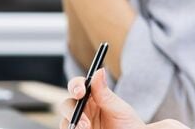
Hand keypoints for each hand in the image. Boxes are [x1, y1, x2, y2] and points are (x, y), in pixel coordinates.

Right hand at [60, 70, 186, 128]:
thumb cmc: (129, 126)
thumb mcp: (119, 110)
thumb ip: (105, 94)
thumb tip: (99, 71)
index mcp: (93, 98)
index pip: (78, 86)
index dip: (76, 86)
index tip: (81, 92)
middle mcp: (83, 110)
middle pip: (67, 104)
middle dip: (71, 112)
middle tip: (85, 123)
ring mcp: (79, 124)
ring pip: (65, 121)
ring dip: (73, 125)